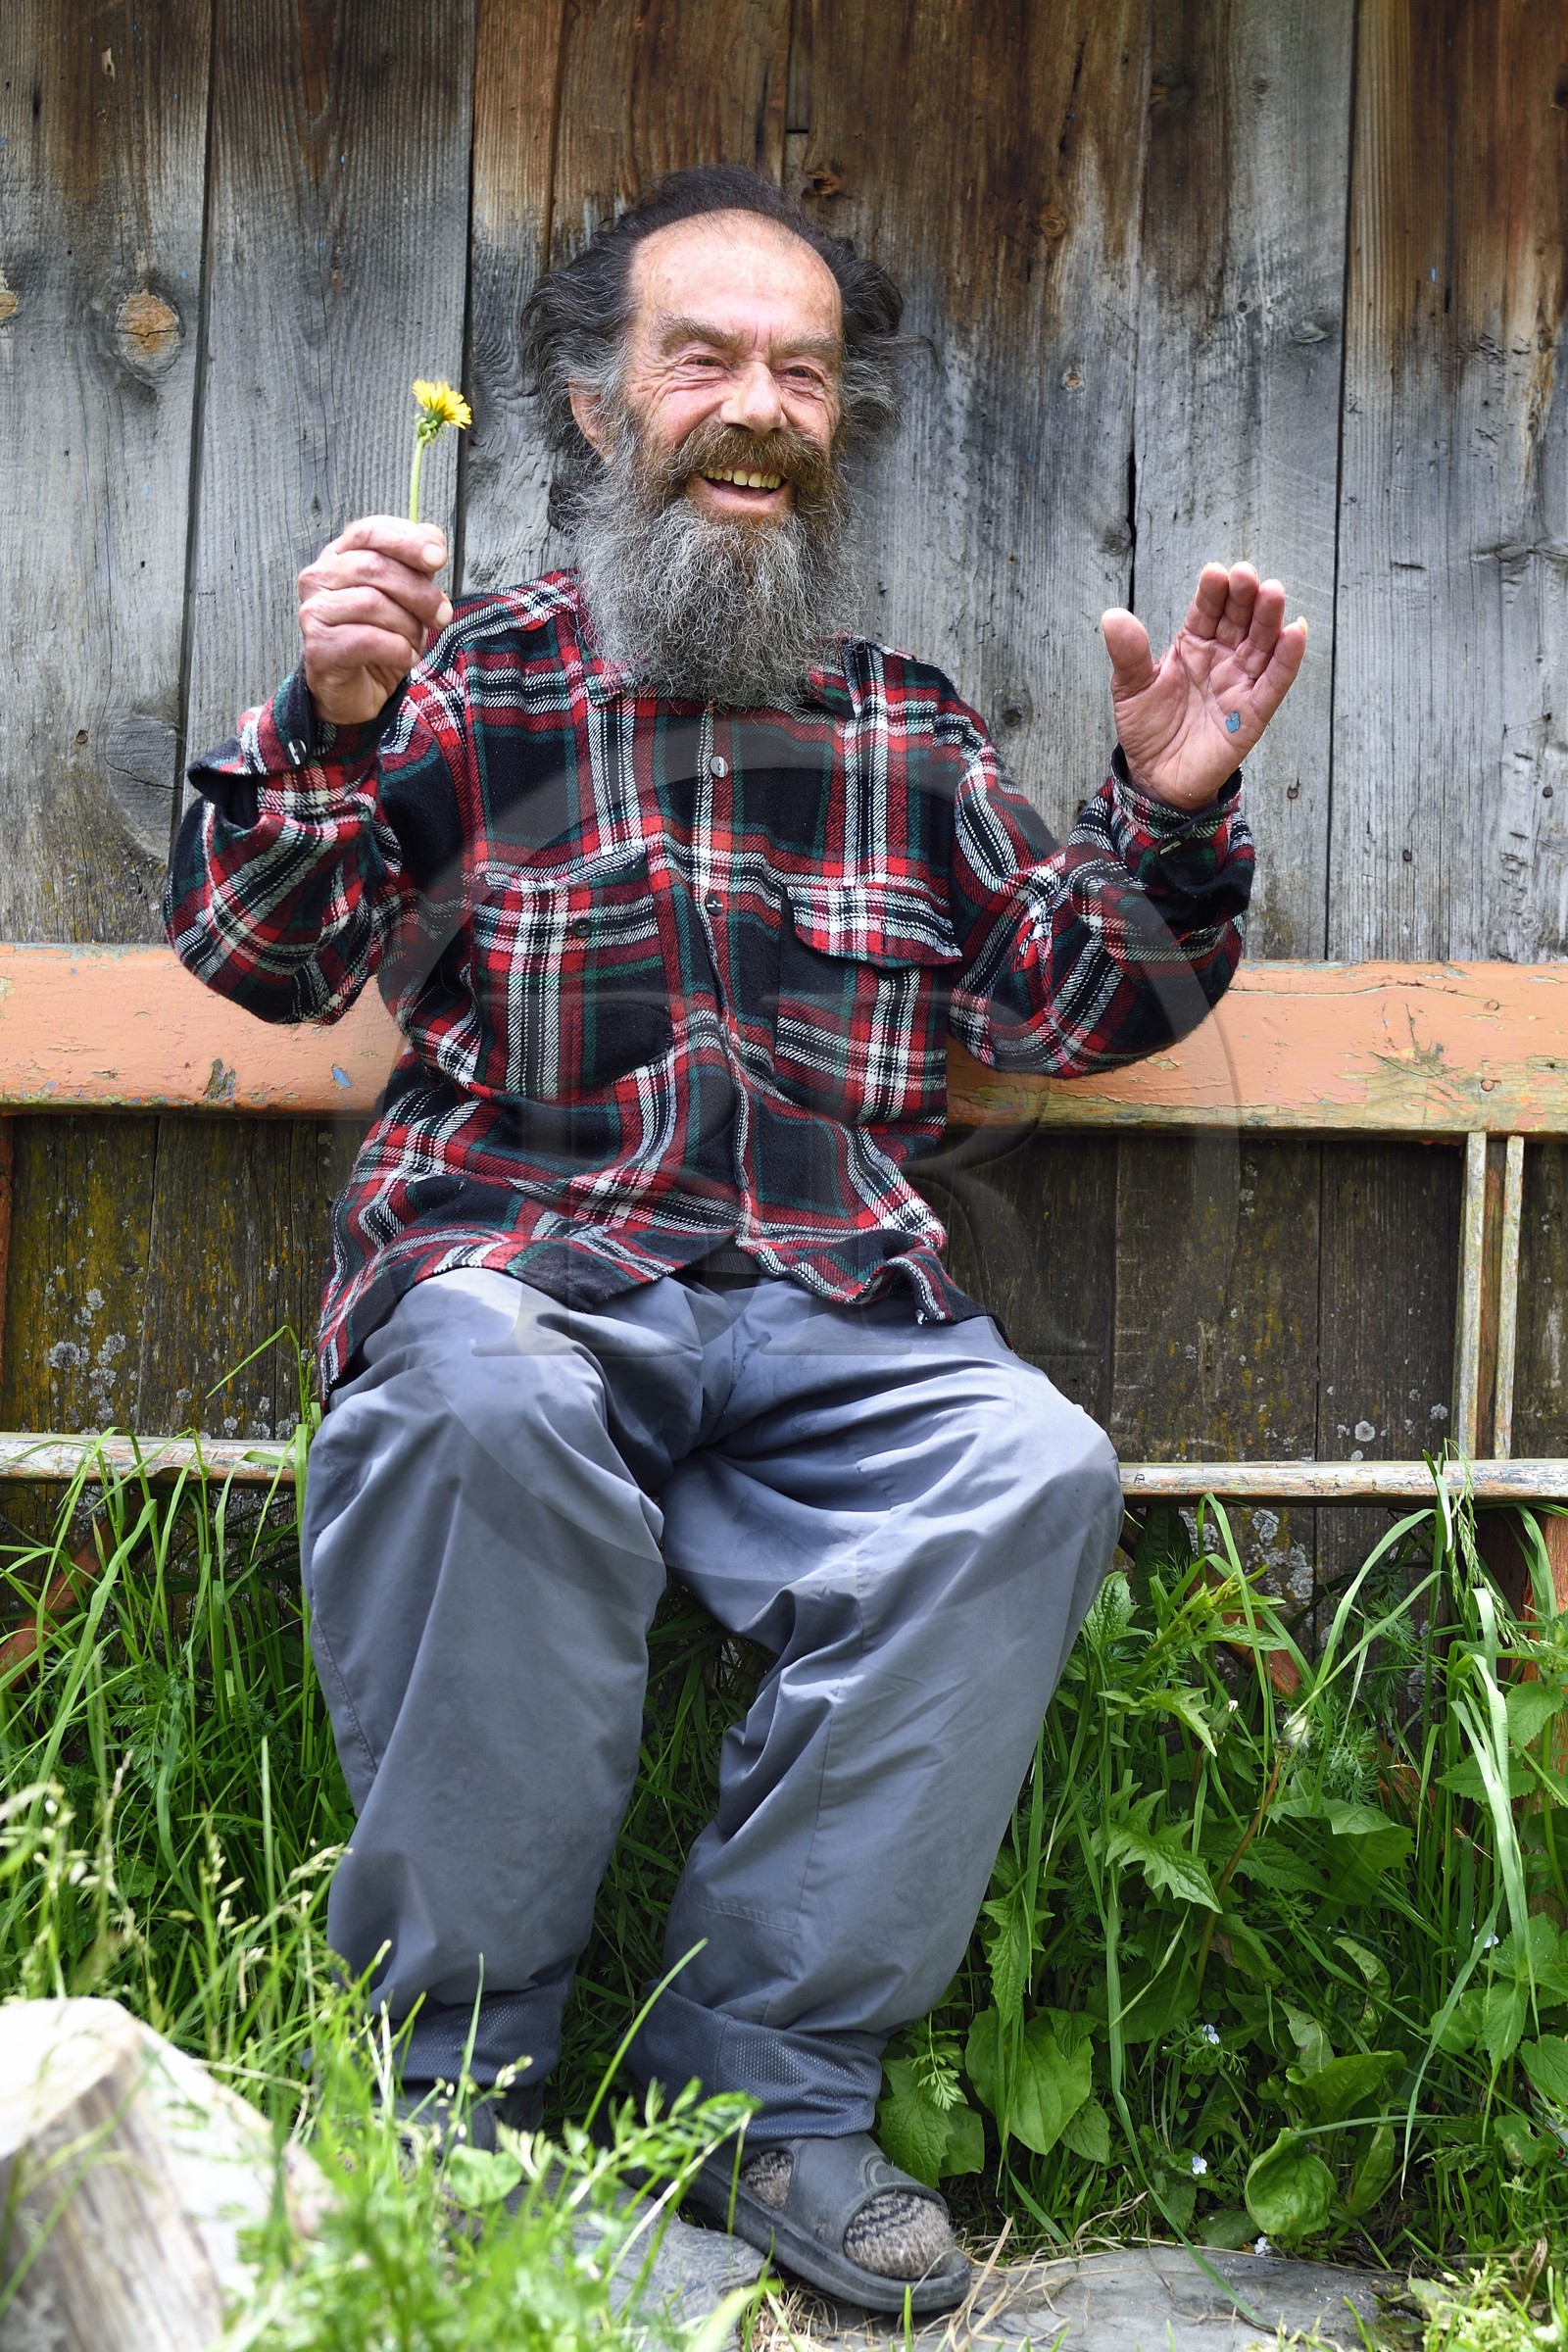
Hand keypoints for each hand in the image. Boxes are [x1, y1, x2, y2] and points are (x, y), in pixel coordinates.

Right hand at [298, 517, 450, 726]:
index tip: (438, 558)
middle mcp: (319, 577)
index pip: (369, 532)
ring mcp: (314, 611)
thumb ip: (417, 567)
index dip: (406, 541)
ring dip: (408, 627)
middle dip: (419, 593)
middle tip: (442, 616)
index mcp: (340, 556)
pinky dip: (398, 650)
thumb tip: (433, 537)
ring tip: (415, 643)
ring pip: (372, 603)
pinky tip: (405, 658)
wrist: (356, 691)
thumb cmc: (380, 638)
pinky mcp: (318, 646)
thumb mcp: (407, 599)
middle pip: (375, 568)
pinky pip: (368, 640)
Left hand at [1100, 563, 1306, 810]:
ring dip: (1269, 618)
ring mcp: (1240, 682)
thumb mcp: (1130, 688)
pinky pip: (1275, 682)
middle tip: (1247, 575)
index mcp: (1193, 644)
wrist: (1157, 776)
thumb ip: (1128, 653)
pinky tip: (1295, 632)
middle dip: (1244, 596)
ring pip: (1261, 644)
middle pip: (1239, 620)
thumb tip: (1112, 616)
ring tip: (1272, 593)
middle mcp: (1222, 657)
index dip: (1213, 592)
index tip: (1214, 573)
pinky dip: (1287, 659)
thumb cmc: (1148, 727)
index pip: (1207, 610)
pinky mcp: (1254, 712)